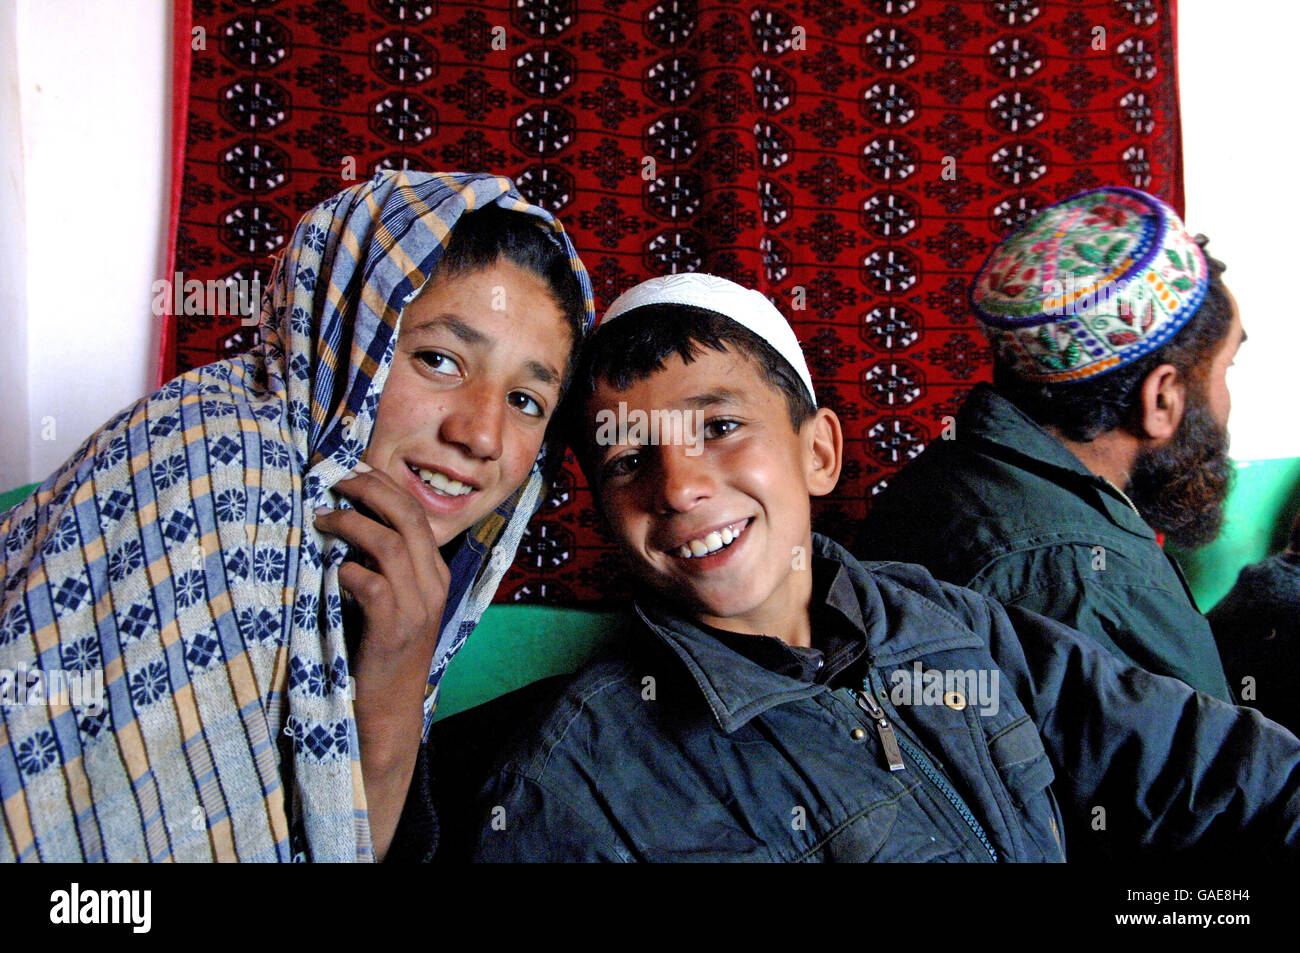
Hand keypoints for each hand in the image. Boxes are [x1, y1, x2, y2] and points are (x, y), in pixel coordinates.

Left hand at [312, 462, 448, 858]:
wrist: (386, 713)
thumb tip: (343, 521)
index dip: (382, 485)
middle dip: (367, 489)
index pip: (415, 512)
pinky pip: (371, 583)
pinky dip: (347, 570)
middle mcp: (433, 584)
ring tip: (320, 518)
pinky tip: (331, 572)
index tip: (349, 468)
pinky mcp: (395, 629)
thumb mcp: (389, 602)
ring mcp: (418, 607)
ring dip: (350, 524)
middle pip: (406, 515)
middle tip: (332, 478)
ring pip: (389, 543)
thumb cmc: (377, 653)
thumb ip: (379, 567)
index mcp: (434, 574)